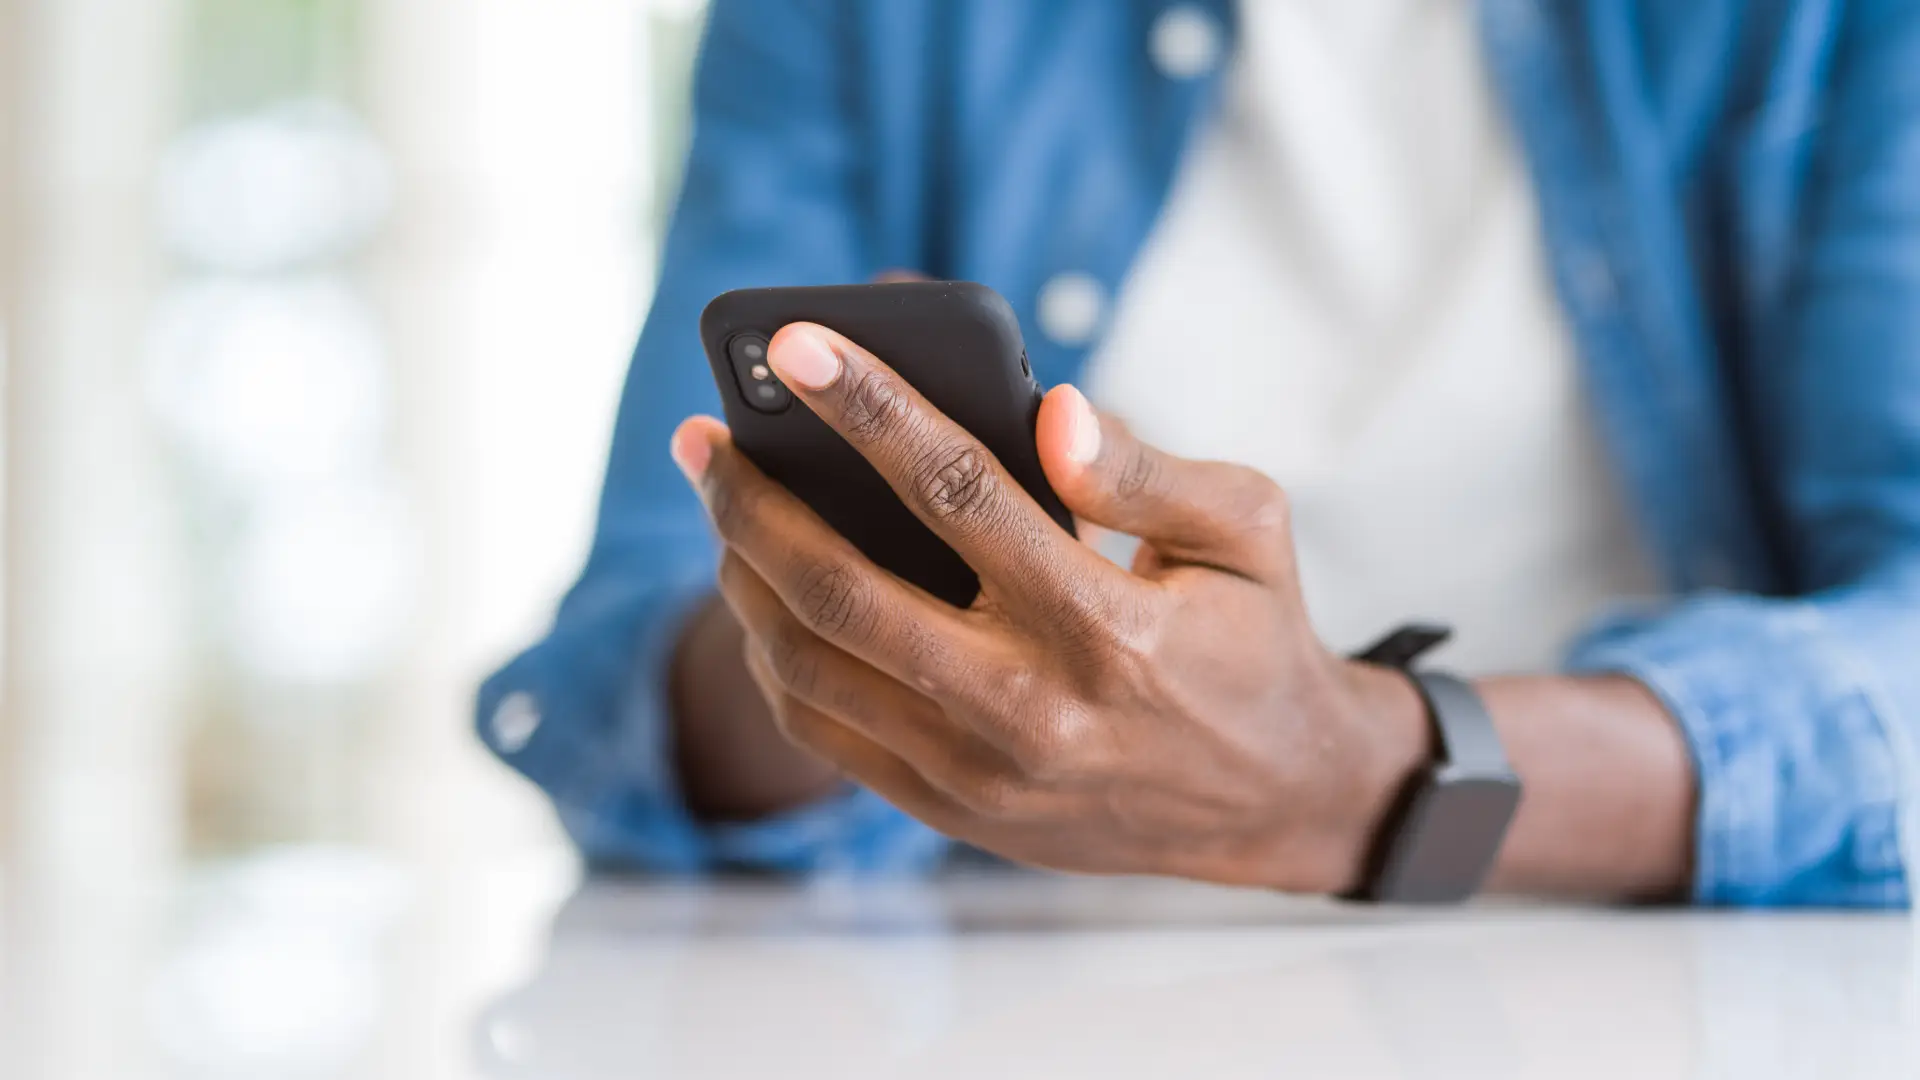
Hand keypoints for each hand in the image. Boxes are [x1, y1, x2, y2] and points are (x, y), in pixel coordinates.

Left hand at [670, 323, 1430, 893]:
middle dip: (752, 501)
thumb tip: (1052, 409)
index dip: (868, 406)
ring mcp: (980, 775)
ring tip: (723, 507)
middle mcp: (1030, 709)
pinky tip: (763, 595)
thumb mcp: (1247, 530)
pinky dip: (773, 656)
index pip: (958, 491)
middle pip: (841, 592)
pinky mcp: (954, 811)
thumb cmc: (1254, 637)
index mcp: (1109, 626)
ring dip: (743, 576)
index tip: (793, 345)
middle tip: (702, 439)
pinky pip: (823, 733)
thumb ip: (1148, 468)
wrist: (1275, 801)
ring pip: (809, 669)